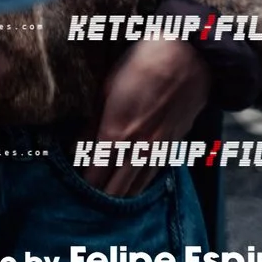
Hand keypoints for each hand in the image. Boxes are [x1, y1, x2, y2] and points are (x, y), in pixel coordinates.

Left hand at [83, 37, 212, 195]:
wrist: (189, 58)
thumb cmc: (142, 65)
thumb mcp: (107, 89)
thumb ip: (92, 122)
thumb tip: (77, 146)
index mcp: (116, 134)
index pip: (94, 176)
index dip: (83, 186)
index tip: (72, 190)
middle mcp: (138, 150)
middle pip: (116, 191)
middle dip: (99, 200)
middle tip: (85, 204)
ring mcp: (158, 151)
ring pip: (137, 189)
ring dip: (121, 197)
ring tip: (106, 201)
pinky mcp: (173, 148)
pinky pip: (154, 176)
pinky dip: (140, 185)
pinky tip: (132, 186)